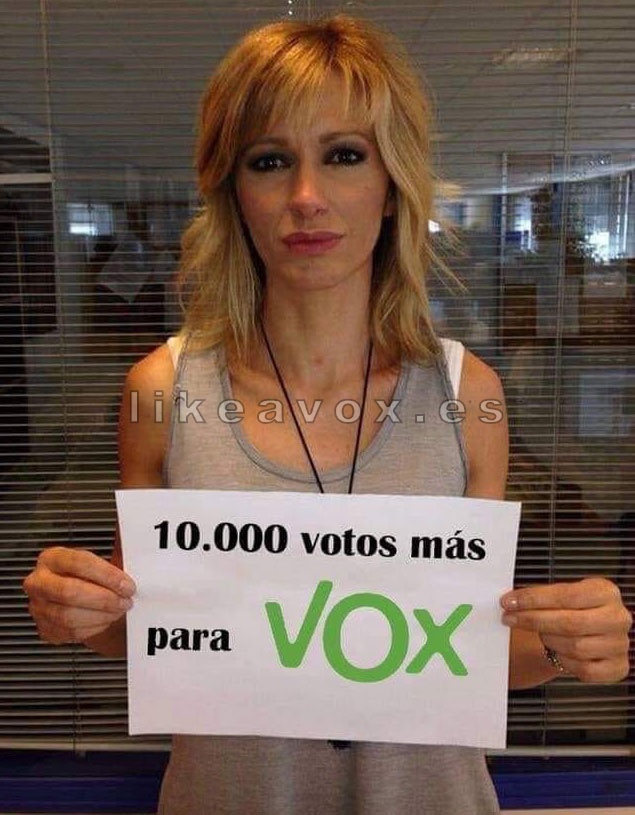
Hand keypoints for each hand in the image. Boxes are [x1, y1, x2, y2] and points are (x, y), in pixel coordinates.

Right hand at [23, 547, 135, 645]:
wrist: (92, 604)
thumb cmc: (99, 579)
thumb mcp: (108, 559)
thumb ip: (118, 548)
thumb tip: (135, 537)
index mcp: (54, 558)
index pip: (78, 563)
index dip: (106, 575)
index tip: (127, 584)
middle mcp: (40, 582)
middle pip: (69, 592)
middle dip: (103, 599)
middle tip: (126, 601)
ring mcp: (39, 607)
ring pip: (69, 616)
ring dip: (101, 615)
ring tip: (118, 610)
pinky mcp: (45, 629)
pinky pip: (69, 633)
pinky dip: (93, 629)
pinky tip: (106, 620)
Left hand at [501, 577, 631, 682]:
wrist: (588, 634)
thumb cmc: (572, 611)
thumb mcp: (560, 596)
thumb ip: (539, 597)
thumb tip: (511, 601)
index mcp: (604, 591)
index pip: (566, 595)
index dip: (534, 599)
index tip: (509, 601)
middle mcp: (617, 617)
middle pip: (569, 623)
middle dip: (534, 620)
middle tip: (510, 618)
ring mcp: (619, 644)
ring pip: (575, 647)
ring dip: (550, 641)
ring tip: (541, 635)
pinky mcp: (618, 667)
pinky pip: (585, 670)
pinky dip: (566, 662)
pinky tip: (558, 652)